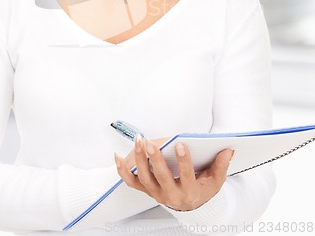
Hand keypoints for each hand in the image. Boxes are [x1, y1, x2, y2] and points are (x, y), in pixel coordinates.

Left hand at [114, 136, 233, 211]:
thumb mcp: (216, 181)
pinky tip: (117, 156)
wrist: (190, 206)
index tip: (180, 144)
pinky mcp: (146, 191)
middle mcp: (171, 196)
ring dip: (139, 159)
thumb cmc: (202, 189)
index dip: (183, 160)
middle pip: (160, 177)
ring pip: (144, 178)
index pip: (186, 176)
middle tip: (150, 143)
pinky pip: (131, 182)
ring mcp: (156, 194)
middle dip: (154, 160)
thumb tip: (228, 150)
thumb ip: (221, 166)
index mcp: (189, 193)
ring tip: (139, 141)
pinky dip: (122, 170)